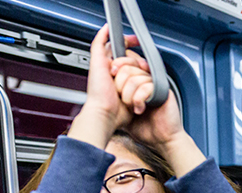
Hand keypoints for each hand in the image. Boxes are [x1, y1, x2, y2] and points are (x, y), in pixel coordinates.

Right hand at [68, 25, 147, 147]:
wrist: (105, 114)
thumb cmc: (117, 114)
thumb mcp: (132, 101)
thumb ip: (137, 95)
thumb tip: (145, 97)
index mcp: (114, 80)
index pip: (125, 64)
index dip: (135, 59)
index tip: (145, 62)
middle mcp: (107, 72)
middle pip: (119, 53)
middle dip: (131, 49)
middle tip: (141, 49)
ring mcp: (101, 66)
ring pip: (112, 47)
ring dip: (123, 41)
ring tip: (133, 39)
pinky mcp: (96, 62)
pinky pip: (98, 43)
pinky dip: (103, 35)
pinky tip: (109, 28)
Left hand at [112, 57, 183, 149]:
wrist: (160, 141)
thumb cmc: (143, 128)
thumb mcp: (121, 108)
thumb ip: (116, 91)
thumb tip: (106, 72)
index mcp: (135, 81)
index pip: (125, 59)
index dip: (117, 64)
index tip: (112, 75)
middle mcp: (145, 80)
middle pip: (127, 66)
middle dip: (120, 83)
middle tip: (123, 98)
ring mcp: (154, 85)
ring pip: (134, 77)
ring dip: (129, 96)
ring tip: (132, 107)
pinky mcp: (163, 91)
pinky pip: (146, 86)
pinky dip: (138, 99)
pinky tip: (140, 109)